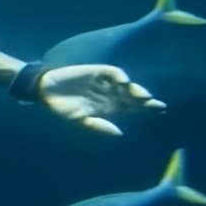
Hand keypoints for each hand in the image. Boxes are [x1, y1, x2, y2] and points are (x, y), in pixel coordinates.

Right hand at [36, 64, 165, 134]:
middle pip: (133, 97)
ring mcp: (105, 83)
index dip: (146, 110)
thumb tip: (120, 133)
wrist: (46, 90)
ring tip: (145, 97)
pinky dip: (120, 77)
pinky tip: (125, 83)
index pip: (132, 109)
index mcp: (109, 108)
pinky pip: (113, 73)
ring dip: (136, 90)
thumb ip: (98, 126)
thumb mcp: (79, 121)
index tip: (159, 112)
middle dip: (147, 102)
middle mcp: (111, 94)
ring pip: (127, 86)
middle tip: (158, 106)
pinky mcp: (98, 72)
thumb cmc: (62, 108)